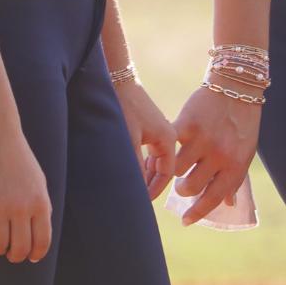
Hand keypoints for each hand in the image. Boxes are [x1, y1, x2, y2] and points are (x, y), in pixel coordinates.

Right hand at [0, 125, 51, 261]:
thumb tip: (39, 232)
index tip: (31, 258)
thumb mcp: (39, 181)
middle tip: (11, 254)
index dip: (37, 254)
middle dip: (16, 256)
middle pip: (19, 248)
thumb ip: (41, 206)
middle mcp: (21, 208)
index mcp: (41, 202)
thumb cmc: (19, 159)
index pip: (42, 240)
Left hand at [114, 79, 177, 199]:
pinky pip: (150, 154)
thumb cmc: (122, 107)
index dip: (154, 191)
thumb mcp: (127, 141)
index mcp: (168, 138)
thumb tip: (135, 193)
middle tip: (135, 202)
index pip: (167, 174)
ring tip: (131, 191)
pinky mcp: (148, 128)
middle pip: (162, 169)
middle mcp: (167, 136)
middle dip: (150, 186)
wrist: (117, 79)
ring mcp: (158, 132)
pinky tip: (131, 174)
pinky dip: (142, 166)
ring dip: (145, 176)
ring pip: (155, 162)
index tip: (140, 205)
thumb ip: (133, 167)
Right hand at [171, 87, 260, 225]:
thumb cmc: (242, 121)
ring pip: (175, 170)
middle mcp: (220, 155)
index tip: (185, 222)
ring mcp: (203, 140)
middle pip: (190, 188)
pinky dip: (163, 151)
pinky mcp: (187, 125)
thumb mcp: (246, 151)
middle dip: (183, 190)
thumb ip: (236, 178)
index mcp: (236, 164)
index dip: (197, 213)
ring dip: (173, 170)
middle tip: (182, 183)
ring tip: (176, 163)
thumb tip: (229, 204)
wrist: (237, 86)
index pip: (213, 198)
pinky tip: (161, 151)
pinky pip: (167, 148)